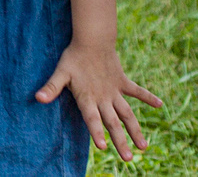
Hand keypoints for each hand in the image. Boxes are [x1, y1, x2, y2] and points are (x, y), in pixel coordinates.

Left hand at [37, 42, 160, 158]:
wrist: (91, 39)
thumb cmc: (73, 57)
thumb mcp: (60, 72)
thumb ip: (51, 87)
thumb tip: (38, 99)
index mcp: (88, 97)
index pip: (92, 119)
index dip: (96, 132)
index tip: (103, 147)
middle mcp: (103, 97)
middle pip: (113, 123)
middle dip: (120, 141)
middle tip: (128, 159)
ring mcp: (115, 91)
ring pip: (127, 114)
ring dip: (135, 130)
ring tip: (144, 147)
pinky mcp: (123, 82)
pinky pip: (137, 91)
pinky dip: (148, 97)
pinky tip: (160, 105)